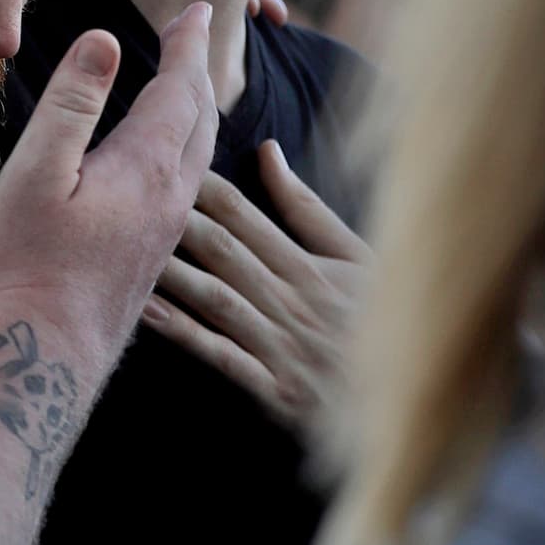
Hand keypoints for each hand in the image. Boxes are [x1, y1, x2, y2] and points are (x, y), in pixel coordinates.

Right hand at [0, 4, 216, 380]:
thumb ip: (72, 104)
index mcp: (147, 167)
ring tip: (183, 89)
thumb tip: (105, 41)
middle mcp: (171, 198)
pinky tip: (163, 166)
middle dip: (196, 72)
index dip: (187, 45)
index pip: (180, 89)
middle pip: (200, 120)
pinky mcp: (152, 258)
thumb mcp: (37, 172)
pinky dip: (185, 151)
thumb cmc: (28, 263)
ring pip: (199, 157)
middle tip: (188, 35)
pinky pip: (186, 187)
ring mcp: (166, 232)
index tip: (194, 10)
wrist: (44, 354)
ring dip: (195, 113)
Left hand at [142, 139, 368, 423]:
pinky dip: (184, 332)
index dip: (201, 188)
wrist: (421, 394)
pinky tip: (147, 312)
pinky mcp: (276, 388)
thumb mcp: (359, 256)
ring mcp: (282, 343)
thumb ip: (307, 208)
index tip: (162, 163)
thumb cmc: (387, 318)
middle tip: (125, 195)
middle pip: (223, 250)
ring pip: (216, 298)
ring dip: (170, 271)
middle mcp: (292, 298)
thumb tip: (266, 150)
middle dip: (174, 220)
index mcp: (311, 264)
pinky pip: (222, 355)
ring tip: (123, 246)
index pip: (246, 215)